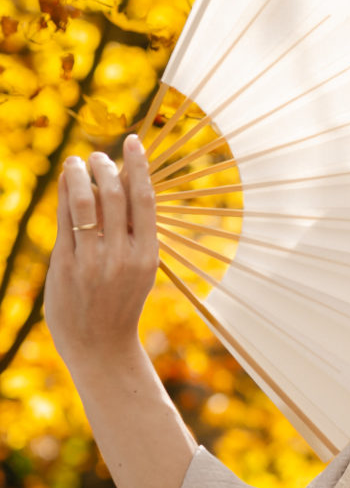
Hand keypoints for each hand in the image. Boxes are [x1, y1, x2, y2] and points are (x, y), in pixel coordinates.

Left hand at [45, 136, 158, 373]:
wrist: (100, 346)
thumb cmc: (121, 302)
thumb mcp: (139, 269)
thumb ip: (132, 232)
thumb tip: (121, 185)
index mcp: (147, 254)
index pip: (144, 198)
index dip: (138, 165)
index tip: (133, 141)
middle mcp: (121, 255)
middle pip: (114, 194)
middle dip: (105, 166)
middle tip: (98, 156)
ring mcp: (92, 261)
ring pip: (84, 201)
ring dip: (78, 174)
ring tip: (76, 162)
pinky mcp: (66, 266)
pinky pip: (64, 220)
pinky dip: (63, 195)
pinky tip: (64, 182)